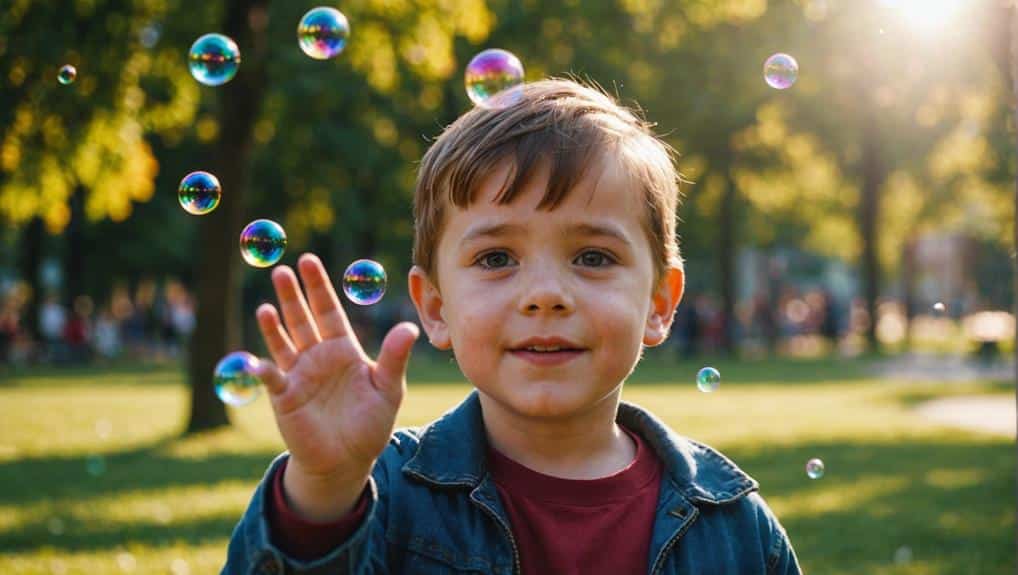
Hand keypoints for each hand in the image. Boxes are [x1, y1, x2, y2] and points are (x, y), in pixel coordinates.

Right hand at [254, 253, 419, 491]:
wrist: (348, 461)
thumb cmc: (370, 424)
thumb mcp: (388, 389)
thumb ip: (394, 358)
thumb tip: (409, 328)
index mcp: (343, 349)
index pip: (329, 311)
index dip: (318, 287)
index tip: (309, 261)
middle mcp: (317, 356)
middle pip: (302, 319)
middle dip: (293, 295)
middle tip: (283, 270)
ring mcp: (298, 375)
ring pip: (283, 343)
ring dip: (273, 325)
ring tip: (266, 306)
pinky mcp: (285, 397)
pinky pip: (273, 379)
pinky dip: (265, 370)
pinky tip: (259, 361)